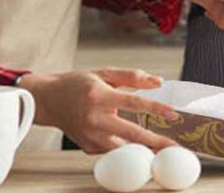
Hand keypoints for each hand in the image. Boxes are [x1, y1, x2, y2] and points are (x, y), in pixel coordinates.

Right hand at [18, 68, 179, 153]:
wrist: (49, 100)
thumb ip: (131, 76)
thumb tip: (157, 82)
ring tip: (163, 149)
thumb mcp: (104, 73)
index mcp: (99, 97)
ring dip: (143, 150)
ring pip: (122, 148)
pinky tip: (138, 145)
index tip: (173, 114)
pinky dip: (125, 148)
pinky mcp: (87, 147)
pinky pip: (111, 149)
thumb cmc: (78, 83)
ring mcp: (89, 137)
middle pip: (130, 133)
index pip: (133, 102)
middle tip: (174, 147)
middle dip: (154, 142)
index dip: (154, 108)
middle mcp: (94, 119)